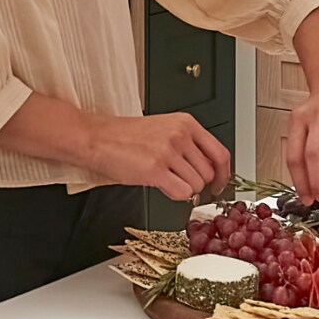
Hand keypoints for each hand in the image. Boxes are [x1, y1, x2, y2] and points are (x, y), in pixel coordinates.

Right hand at [85, 112, 230, 197]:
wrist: (95, 137)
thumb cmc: (125, 136)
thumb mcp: (163, 130)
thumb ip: (188, 145)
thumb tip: (208, 170)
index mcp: (186, 123)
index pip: (220, 153)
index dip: (223, 174)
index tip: (219, 184)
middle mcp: (180, 135)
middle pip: (208, 173)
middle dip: (197, 184)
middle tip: (180, 182)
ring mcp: (168, 152)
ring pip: (196, 185)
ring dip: (183, 189)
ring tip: (164, 179)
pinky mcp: (155, 169)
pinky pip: (182, 193)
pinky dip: (175, 195)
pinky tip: (161, 185)